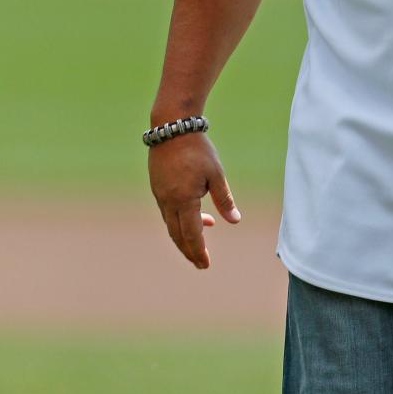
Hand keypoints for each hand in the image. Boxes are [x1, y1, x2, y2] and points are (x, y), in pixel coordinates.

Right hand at [148, 132, 240, 268]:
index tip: (205, 264)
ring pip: (171, 225)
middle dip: (189, 251)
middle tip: (200, 263)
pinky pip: (167, 213)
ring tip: (199, 244)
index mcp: (184, 200)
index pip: (192, 234)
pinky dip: (179, 221)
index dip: (199, 251)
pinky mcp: (157, 188)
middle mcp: (168, 202)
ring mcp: (160, 195)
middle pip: (177, 235)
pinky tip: (195, 218)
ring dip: (184, 237)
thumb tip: (235, 221)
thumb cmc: (198, 149)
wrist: (172, 128)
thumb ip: (224, 199)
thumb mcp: (216, 174)